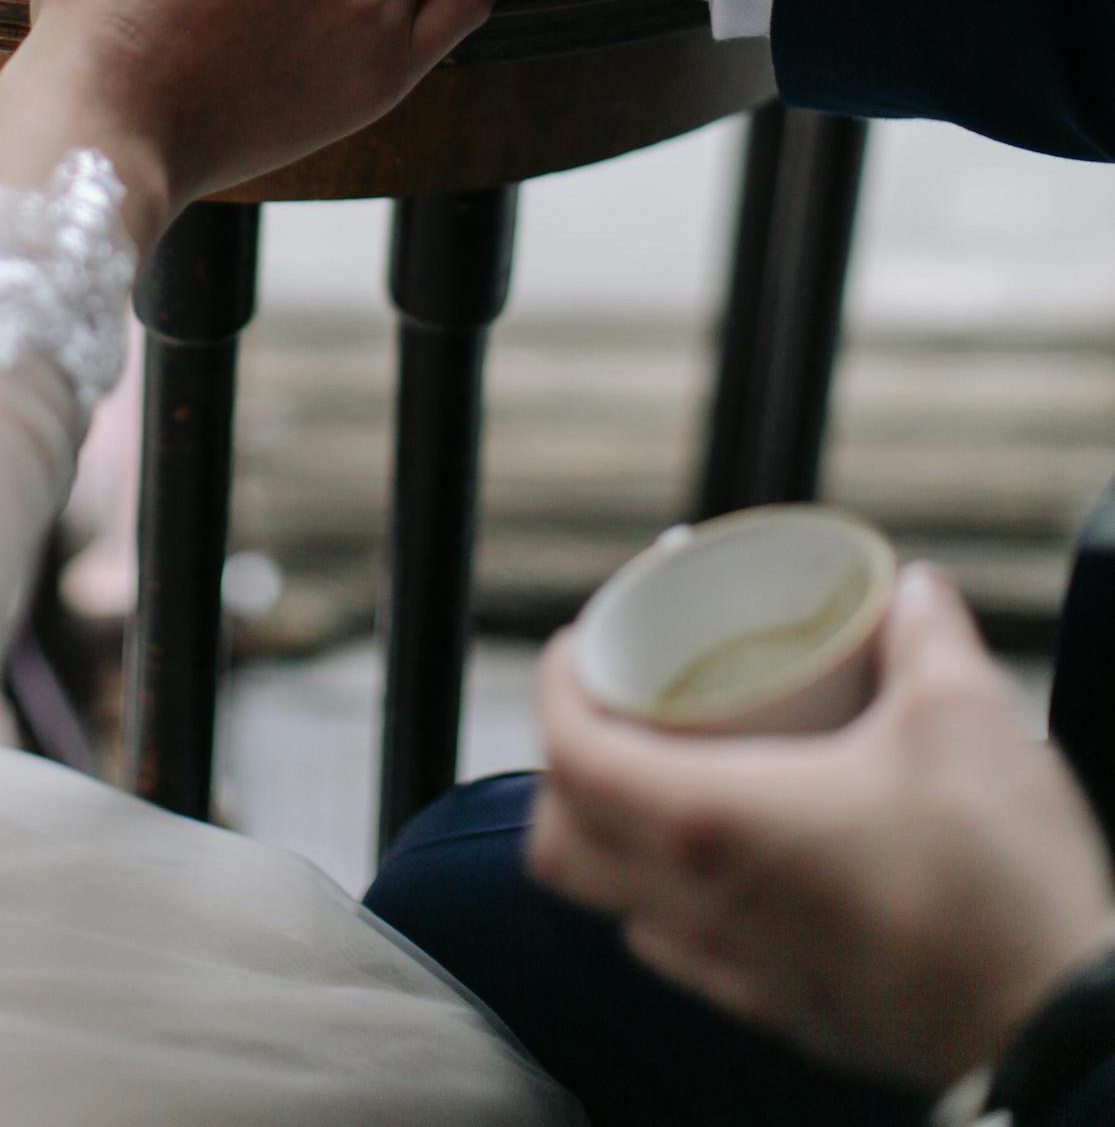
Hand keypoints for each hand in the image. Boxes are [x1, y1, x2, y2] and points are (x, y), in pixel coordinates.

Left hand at [531, 564, 1114, 1090]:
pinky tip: (737, 863)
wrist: (1068, 1029)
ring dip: (617, 838)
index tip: (581, 645)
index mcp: (714, 823)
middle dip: (563, 770)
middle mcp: (703, 908)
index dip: (556, 688)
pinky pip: (689, 958)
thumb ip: (925, 635)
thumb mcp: (963, 715)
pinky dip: (678, 902)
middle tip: (614, 710)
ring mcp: (742, 977)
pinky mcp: (790, 1017)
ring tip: (670, 776)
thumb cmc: (1000, 883)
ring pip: (620, 908)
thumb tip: (911, 590)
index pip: (571, 756)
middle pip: (561, 844)